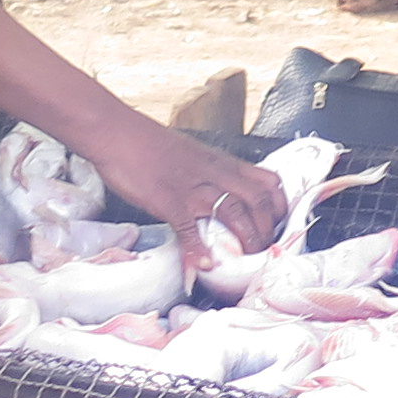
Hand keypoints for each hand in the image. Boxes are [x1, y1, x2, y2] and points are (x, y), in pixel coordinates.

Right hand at [93, 119, 287, 252]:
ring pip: (234, 211)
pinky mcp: (168, 199)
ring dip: (246, 239)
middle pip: (258, 200)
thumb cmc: (150, 144)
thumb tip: (218, 195)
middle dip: (267, 229)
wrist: (118, 132)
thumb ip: (209, 174)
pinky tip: (203, 265)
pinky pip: (189, 227)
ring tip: (245, 260)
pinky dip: (199, 248)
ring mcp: (192, 187)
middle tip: (263, 250)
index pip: (268, 181)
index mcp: (221, 162)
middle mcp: (214, 173)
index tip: (277, 225)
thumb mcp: (192, 155)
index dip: (279, 206)